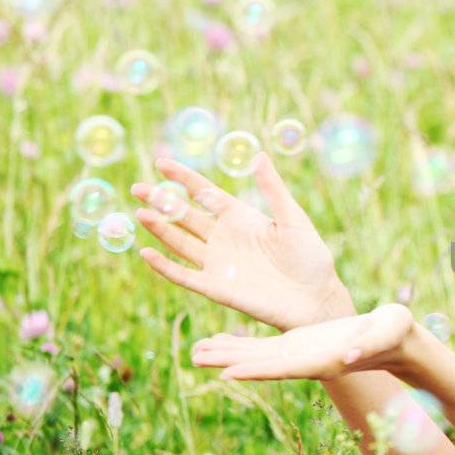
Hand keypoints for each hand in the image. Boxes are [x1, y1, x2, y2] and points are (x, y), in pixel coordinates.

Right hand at [131, 152, 352, 331]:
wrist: (316, 298)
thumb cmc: (311, 257)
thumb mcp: (293, 218)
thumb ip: (273, 189)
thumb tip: (259, 155)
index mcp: (241, 218)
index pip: (205, 193)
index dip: (183, 178)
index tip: (161, 162)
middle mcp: (224, 238)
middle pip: (185, 216)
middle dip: (161, 201)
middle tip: (138, 187)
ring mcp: (218, 263)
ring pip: (180, 242)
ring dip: (160, 229)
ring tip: (139, 212)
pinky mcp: (216, 288)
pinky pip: (184, 276)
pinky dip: (164, 266)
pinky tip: (146, 253)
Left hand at [190, 303, 418, 381]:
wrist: (396, 339)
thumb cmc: (395, 333)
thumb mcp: (386, 332)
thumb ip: (369, 343)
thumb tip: (347, 355)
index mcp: (324, 361)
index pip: (285, 368)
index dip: (256, 371)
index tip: (228, 374)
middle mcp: (305, 362)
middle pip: (261, 365)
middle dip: (229, 362)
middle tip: (195, 359)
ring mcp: (299, 354)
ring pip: (256, 356)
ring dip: (226, 353)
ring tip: (195, 351)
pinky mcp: (297, 344)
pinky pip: (263, 347)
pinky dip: (239, 345)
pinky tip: (217, 341)